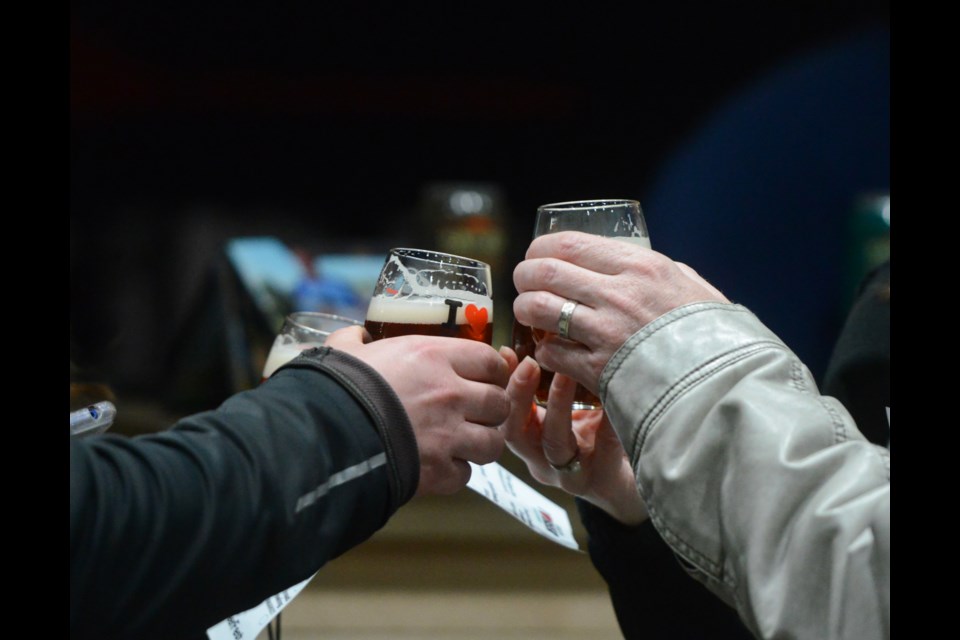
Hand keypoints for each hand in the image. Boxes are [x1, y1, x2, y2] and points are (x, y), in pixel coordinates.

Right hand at [326, 326, 509, 495]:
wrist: (321, 436)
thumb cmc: (334, 387)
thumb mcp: (345, 351)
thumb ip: (356, 340)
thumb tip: (355, 336)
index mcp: (434, 357)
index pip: (491, 361)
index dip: (492, 371)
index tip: (485, 377)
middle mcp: (450, 394)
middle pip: (499, 403)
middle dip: (490, 410)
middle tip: (473, 413)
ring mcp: (448, 435)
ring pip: (493, 443)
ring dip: (480, 444)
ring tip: (462, 444)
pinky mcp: (438, 472)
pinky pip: (465, 475)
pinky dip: (454, 473)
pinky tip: (438, 467)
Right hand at [499, 349, 646, 525]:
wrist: (627, 483)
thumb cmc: (594, 436)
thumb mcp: (566, 406)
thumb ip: (549, 377)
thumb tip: (538, 329)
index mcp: (530, 437)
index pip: (503, 412)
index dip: (501, 384)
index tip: (506, 352)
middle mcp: (541, 458)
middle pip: (515, 432)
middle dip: (518, 396)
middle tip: (529, 363)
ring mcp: (569, 472)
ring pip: (554, 443)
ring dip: (558, 406)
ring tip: (567, 375)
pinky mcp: (600, 479)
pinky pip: (603, 448)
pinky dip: (608, 422)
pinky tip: (615, 398)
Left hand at [513, 231, 728, 393]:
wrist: (724, 386)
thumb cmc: (715, 338)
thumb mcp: (697, 290)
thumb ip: (670, 275)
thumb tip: (653, 269)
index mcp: (641, 266)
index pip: (569, 243)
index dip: (540, 249)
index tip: (535, 256)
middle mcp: (618, 294)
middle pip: (544, 272)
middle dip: (524, 277)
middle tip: (523, 284)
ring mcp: (605, 332)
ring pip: (538, 309)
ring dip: (525, 311)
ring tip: (528, 315)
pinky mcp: (598, 369)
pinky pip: (551, 353)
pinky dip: (545, 352)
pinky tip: (551, 353)